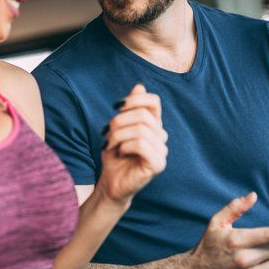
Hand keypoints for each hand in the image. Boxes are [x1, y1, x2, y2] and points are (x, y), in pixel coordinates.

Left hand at [96, 84, 167, 204]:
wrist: (110, 182)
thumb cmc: (114, 155)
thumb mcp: (118, 128)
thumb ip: (129, 109)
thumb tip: (139, 86)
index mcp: (153, 124)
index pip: (154, 101)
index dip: (134, 99)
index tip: (116, 107)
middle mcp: (161, 136)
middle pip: (143, 115)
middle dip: (119, 121)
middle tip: (106, 133)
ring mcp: (162, 151)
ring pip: (141, 130)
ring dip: (118, 135)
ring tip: (110, 144)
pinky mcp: (158, 164)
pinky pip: (142, 144)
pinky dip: (125, 146)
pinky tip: (119, 153)